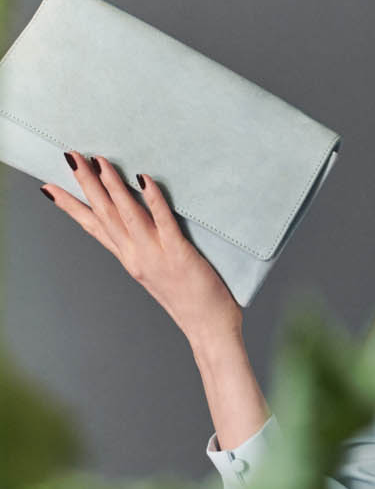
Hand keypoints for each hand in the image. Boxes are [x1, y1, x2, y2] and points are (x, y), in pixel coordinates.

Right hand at [41, 151, 242, 342]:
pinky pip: (163, 222)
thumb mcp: (159, 274)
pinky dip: (153, 200)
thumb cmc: (192, 303)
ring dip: (111, 186)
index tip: (50, 187)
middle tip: (70, 157)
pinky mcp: (180, 255)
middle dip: (86, 184)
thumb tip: (145, 224)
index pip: (95, 228)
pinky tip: (144, 180)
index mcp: (130, 260)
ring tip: (98, 162)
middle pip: (105, 215)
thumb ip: (148, 250)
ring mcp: (156, 256)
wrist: (209, 331)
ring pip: (127, 215)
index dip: (72, 207)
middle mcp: (137, 257)